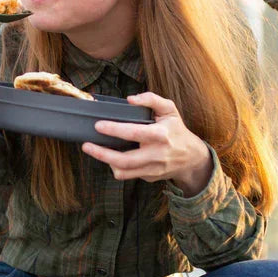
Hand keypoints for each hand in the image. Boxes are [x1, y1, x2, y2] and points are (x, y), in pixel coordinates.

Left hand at [82, 92, 212, 196]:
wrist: (191, 157)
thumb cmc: (176, 129)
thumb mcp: (169, 109)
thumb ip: (151, 99)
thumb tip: (130, 99)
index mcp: (161, 135)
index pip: (134, 133)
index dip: (114, 130)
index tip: (98, 125)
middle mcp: (156, 155)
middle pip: (124, 160)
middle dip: (102, 154)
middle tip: (86, 145)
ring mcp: (152, 169)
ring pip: (123, 171)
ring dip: (105, 162)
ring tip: (93, 150)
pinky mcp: (149, 177)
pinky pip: (128, 175)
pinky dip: (117, 167)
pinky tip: (111, 157)